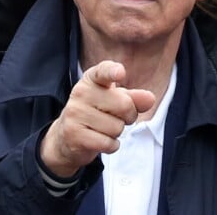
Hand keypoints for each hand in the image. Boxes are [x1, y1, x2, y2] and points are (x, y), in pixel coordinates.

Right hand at [39, 60, 155, 177]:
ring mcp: (75, 113)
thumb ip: (134, 98)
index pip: (104, 71)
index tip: (120, 73)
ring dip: (117, 133)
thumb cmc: (97, 112)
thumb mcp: (116, 100)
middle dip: (128, 116)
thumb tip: (150, 98)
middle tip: (117, 117)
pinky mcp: (73, 134)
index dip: (113, 71)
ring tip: (104, 129)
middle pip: (124, 105)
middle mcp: (81, 92)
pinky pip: (107, 143)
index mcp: (92, 78)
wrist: (66, 136)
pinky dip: (111, 145)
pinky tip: (101, 140)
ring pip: (116, 127)